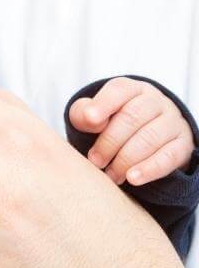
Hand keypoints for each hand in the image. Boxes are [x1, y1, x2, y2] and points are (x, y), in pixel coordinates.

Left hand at [69, 77, 194, 184]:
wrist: (143, 135)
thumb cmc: (111, 122)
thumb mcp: (93, 114)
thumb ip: (84, 113)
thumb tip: (89, 118)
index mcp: (131, 89)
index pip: (119, 90)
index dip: (103, 104)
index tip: (90, 119)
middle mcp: (154, 101)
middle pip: (132, 117)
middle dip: (110, 141)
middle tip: (95, 161)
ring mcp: (172, 122)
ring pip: (150, 138)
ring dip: (126, 159)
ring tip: (110, 175)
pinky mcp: (182, 144)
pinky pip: (168, 156)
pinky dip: (149, 169)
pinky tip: (133, 179)